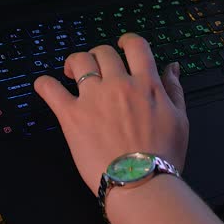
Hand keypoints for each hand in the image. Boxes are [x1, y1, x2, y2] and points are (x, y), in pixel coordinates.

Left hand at [34, 34, 188, 196]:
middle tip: (98, 69)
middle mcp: (119, 84)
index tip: (121, 46)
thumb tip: (172, 67)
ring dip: (75, 63)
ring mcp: (93, 98)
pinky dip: (44, 84)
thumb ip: (174, 89)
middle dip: (100, 56)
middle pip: (103, 52)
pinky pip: (50, 90)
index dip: (126, 41)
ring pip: (78, 62)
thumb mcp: (179, 119)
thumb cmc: (162, 157)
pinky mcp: (72, 116)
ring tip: (72, 72)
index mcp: (146, 84)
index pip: (135, 45)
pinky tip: (45, 86)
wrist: (141, 183)